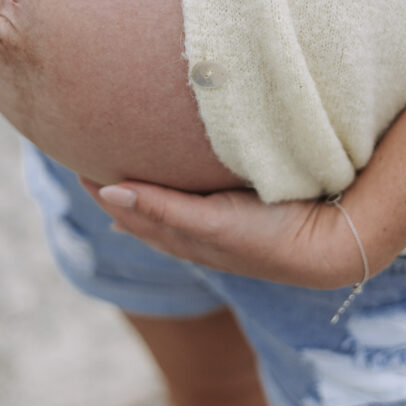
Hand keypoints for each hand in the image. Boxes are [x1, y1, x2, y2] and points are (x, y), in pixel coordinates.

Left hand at [82, 179, 365, 288]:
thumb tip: (107, 193)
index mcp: (185, 235)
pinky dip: (171, 195)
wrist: (328, 246)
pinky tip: (178, 185)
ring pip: (167, 210)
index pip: (131, 212)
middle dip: (117, 191)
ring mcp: (220, 227)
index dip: (105, 189)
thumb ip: (162, 208)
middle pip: (145, 212)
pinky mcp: (241, 216)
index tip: (78, 161)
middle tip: (89, 160)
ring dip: (142, 194)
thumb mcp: (210, 222)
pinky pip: (193, 205)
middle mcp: (197, 234)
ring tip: (122, 176)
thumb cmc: (268, 236)